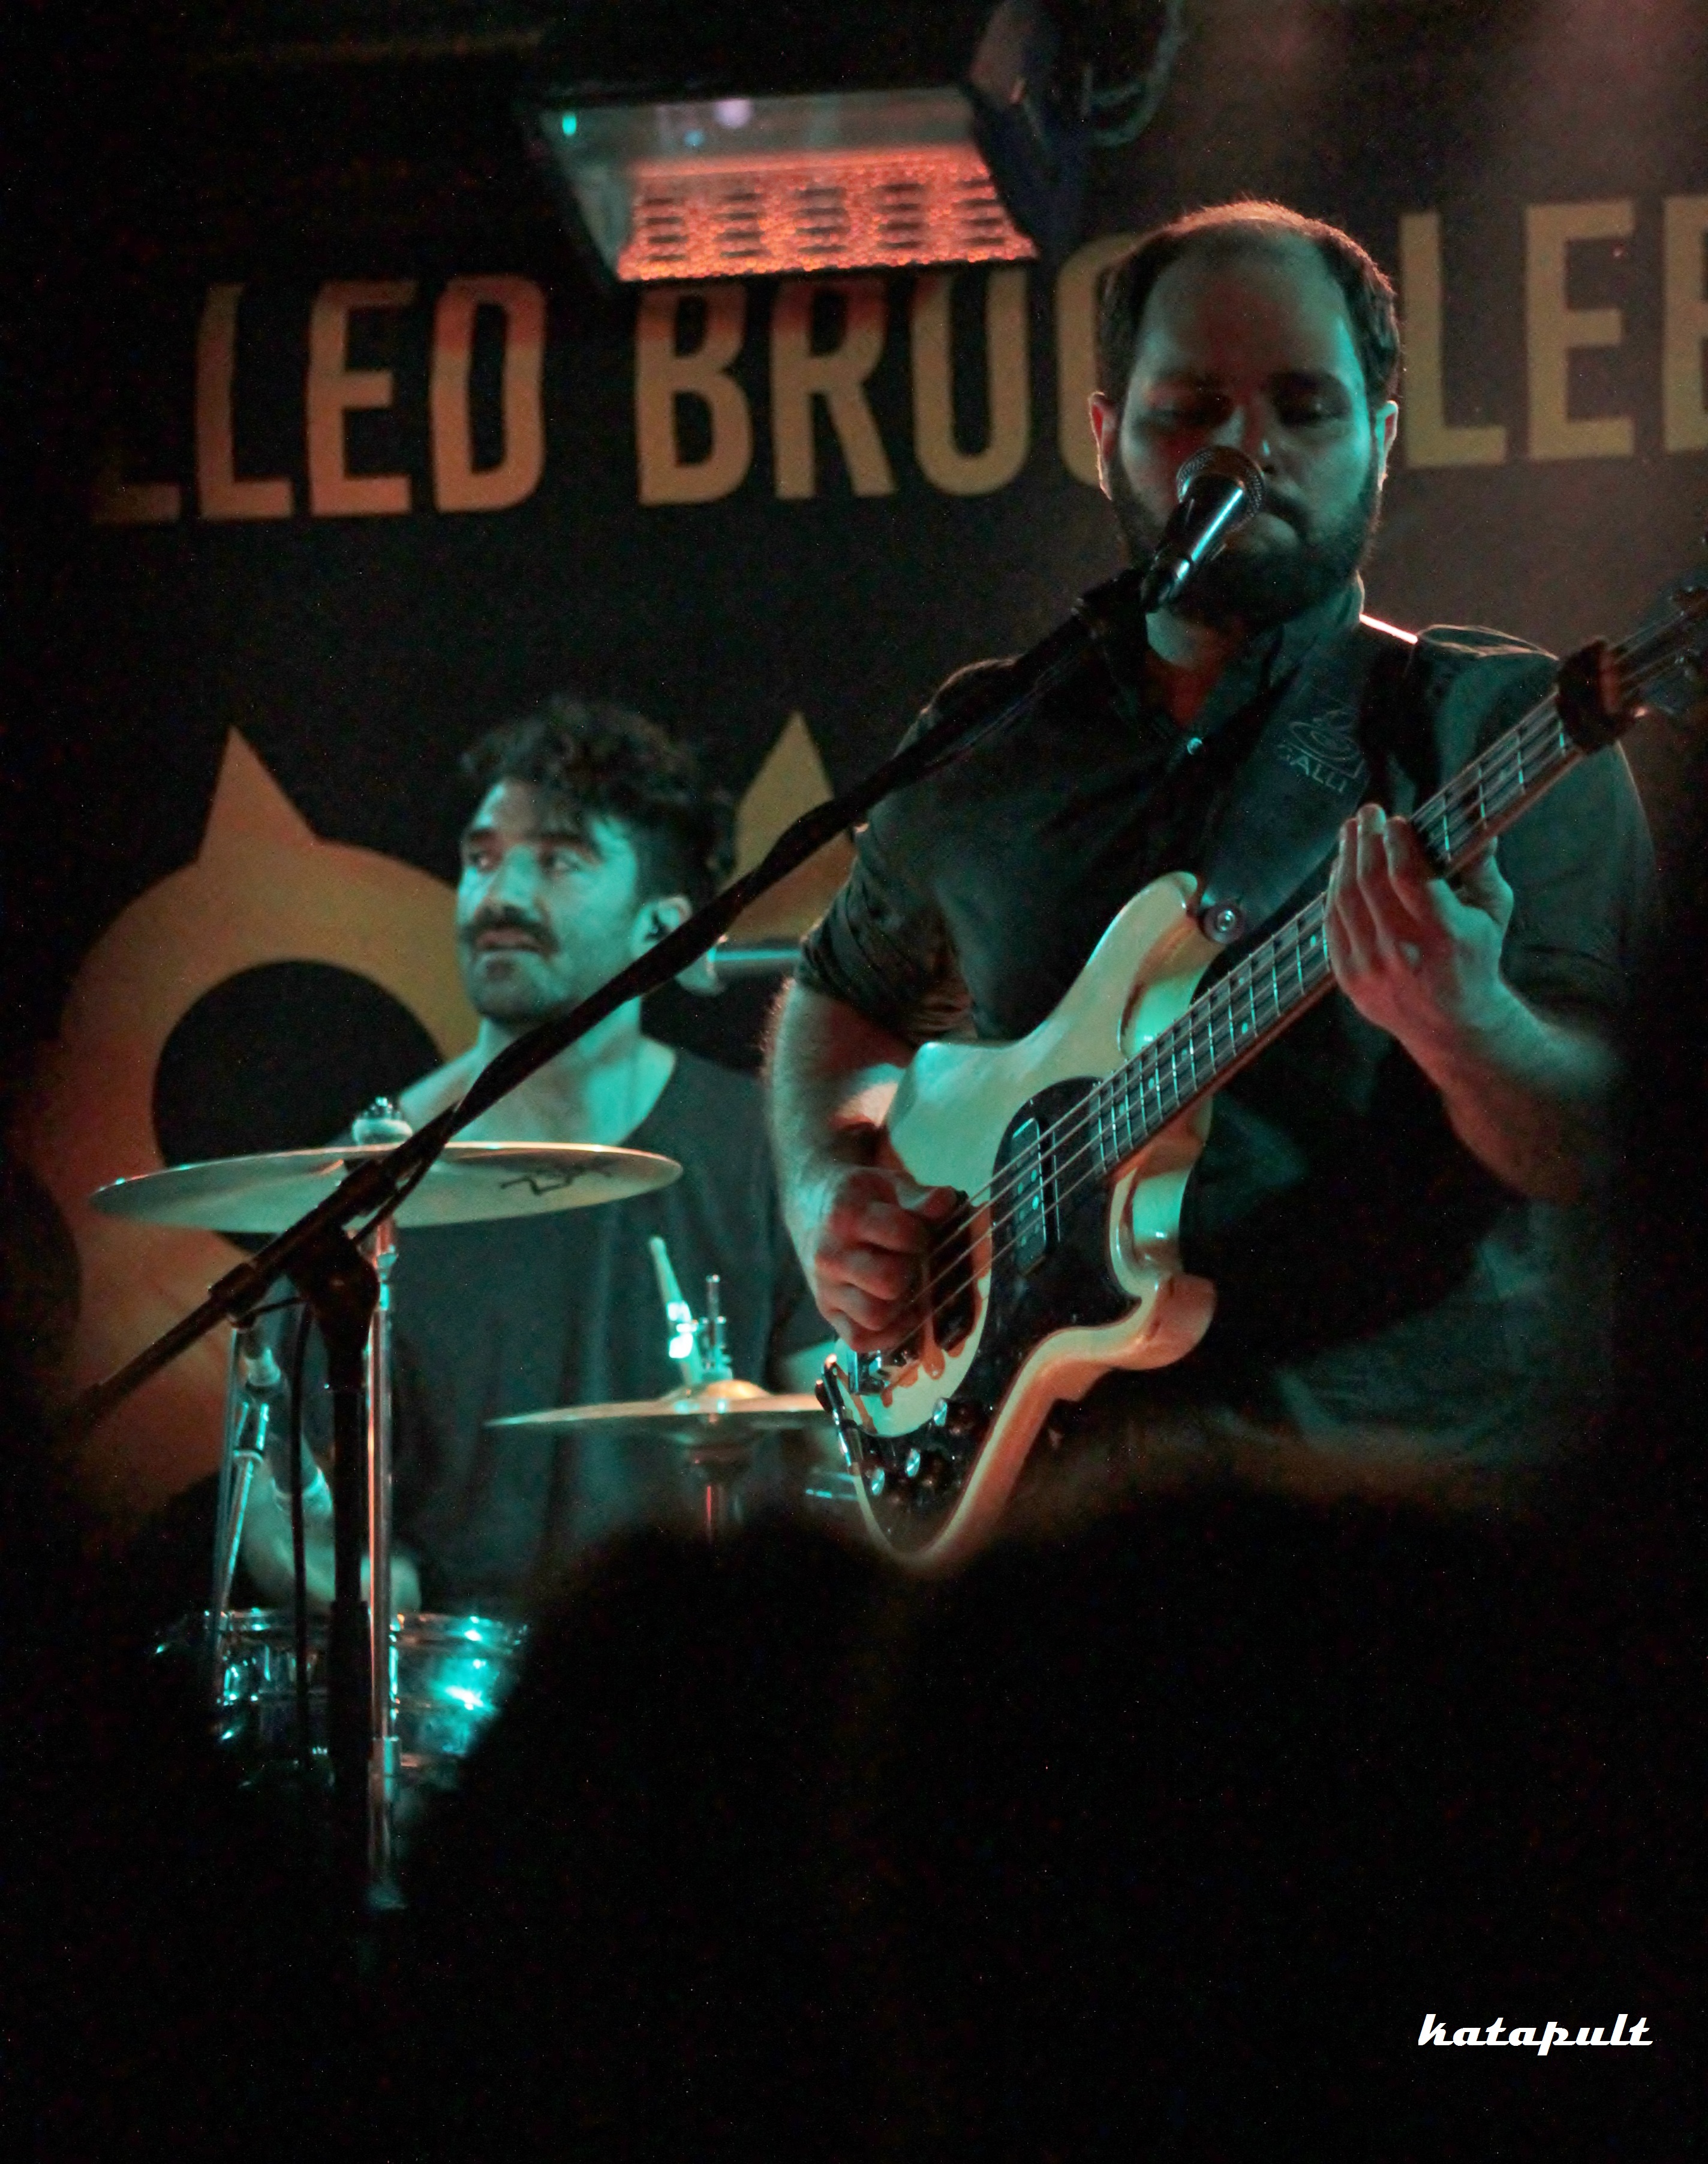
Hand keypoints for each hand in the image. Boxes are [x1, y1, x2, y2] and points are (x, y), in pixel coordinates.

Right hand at [800, 1160, 957, 1353]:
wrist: (809, 1206)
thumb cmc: (859, 1197)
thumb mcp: (886, 1185)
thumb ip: (918, 1196)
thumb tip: (947, 1201)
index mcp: (847, 1216)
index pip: (903, 1236)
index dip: (922, 1236)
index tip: (919, 1234)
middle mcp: (830, 1256)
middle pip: (889, 1282)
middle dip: (911, 1272)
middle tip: (910, 1261)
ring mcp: (825, 1288)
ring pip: (874, 1317)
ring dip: (900, 1307)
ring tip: (903, 1287)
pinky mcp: (825, 1311)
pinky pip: (859, 1339)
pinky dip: (885, 1335)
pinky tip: (897, 1314)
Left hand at [1325, 804, 1513, 1062]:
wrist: (1451, 1025)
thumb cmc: (1475, 958)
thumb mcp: (1493, 914)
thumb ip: (1483, 868)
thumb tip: (1481, 821)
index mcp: (1447, 937)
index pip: (1410, 880)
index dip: (1398, 845)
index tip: (1395, 820)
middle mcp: (1405, 955)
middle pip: (1371, 885)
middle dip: (1367, 841)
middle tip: (1368, 813)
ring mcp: (1372, 970)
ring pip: (1346, 901)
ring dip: (1345, 860)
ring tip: (1351, 832)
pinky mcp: (1349, 980)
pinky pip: (1333, 925)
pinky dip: (1333, 891)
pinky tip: (1341, 868)